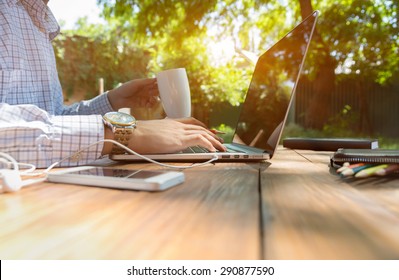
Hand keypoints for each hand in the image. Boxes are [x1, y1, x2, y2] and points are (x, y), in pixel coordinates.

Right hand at [102, 118, 225, 154]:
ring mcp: (178, 131)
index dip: (201, 126)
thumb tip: (159, 142)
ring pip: (202, 133)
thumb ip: (158, 136)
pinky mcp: (179, 140)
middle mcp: (176, 125)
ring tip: (222, 147)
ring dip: (214, 140)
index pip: (190, 121)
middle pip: (199, 127)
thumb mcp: (150, 132)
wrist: (131, 133)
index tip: (208, 130)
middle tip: (220, 139)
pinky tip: (214, 149)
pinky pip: (199, 140)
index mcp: (170, 122)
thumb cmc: (135, 135)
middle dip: (211, 133)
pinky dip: (209, 144)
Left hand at [106, 78, 158, 109]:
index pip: (155, 83)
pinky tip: (149, 103)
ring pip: (155, 98)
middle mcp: (146, 91)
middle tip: (160, 93)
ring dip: (156, 99)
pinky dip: (152, 104)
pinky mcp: (143, 104)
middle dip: (160, 92)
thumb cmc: (126, 88)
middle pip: (156, 91)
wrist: (118, 98)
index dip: (160, 84)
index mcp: (145, 84)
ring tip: (152, 99)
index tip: (165, 85)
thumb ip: (146, 82)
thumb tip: (156, 79)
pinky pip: (150, 105)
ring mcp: (145, 98)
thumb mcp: (136, 83)